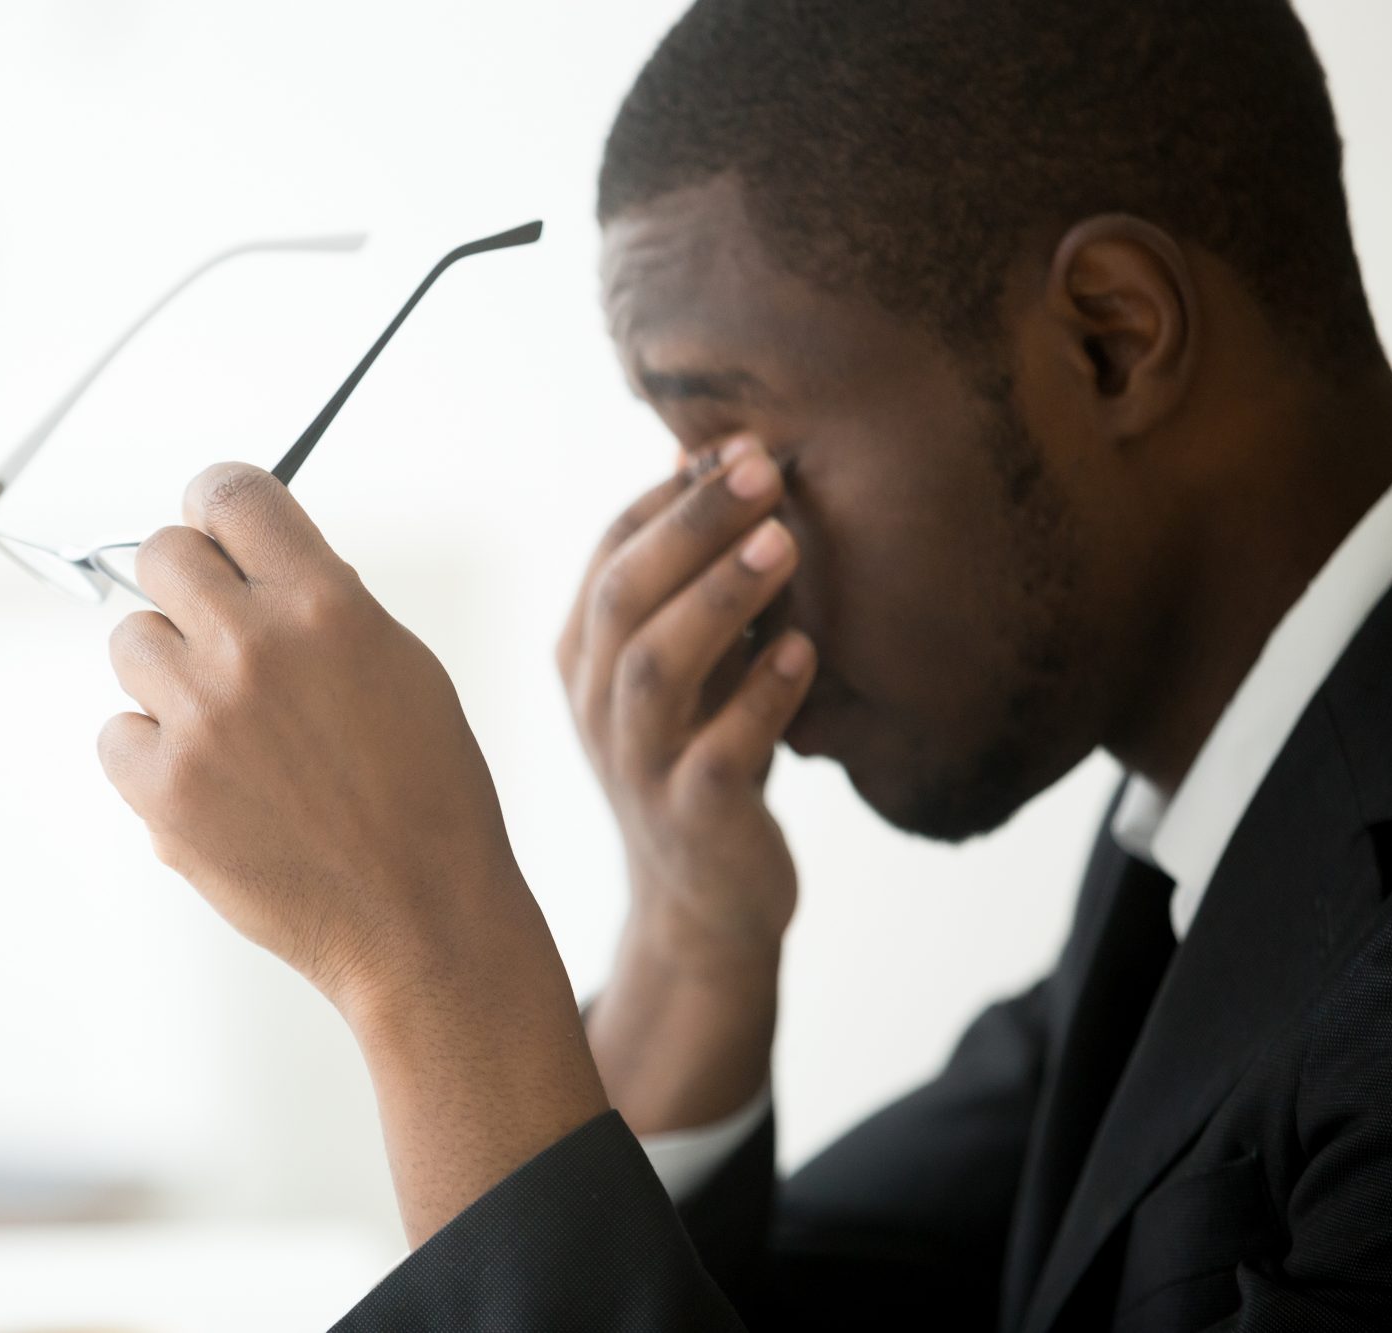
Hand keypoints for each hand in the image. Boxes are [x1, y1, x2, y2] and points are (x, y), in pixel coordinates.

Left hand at [99, 462, 608, 1243]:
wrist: (421, 920)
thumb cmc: (427, 795)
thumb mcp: (401, 665)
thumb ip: (322, 603)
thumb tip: (252, 564)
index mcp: (326, 603)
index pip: (232, 493)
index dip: (218, 505)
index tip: (216, 527)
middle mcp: (254, 647)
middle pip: (160, 554)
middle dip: (187, 584)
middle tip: (219, 631)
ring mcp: (200, 719)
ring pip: (131, 642)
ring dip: (168, 673)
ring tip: (229, 727)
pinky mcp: (162, 790)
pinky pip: (115, 733)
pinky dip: (151, 754)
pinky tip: (211, 784)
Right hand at [555, 437, 814, 1129]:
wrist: (704, 906)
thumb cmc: (704, 757)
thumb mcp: (691, 661)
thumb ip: (694, 574)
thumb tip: (707, 453)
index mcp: (584, 656)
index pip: (610, 554)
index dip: (668, 496)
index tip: (739, 444)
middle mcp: (595, 705)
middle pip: (624, 595)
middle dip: (691, 523)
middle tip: (764, 466)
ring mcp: (637, 764)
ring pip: (656, 667)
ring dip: (721, 597)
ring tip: (786, 543)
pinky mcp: (692, 815)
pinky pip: (722, 750)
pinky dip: (763, 696)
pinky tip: (807, 652)